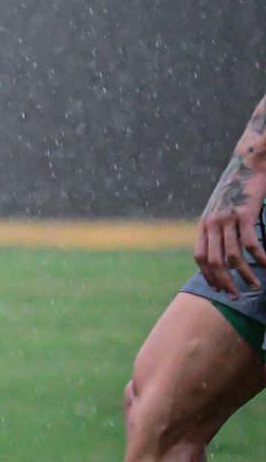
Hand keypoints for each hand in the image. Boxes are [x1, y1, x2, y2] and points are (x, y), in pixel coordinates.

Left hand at [195, 150, 265, 296]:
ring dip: (245, 275)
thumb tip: (223, 253)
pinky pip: (251, 243)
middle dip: (225, 282)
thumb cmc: (237, 190)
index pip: (200, 257)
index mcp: (204, 224)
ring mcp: (227, 219)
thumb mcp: (220, 210)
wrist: (248, 164)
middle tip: (236, 296)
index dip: (209, 275)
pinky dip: (260, 258)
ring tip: (256, 286)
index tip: (219, 289)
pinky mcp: (245, 214)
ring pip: (233, 256)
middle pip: (214, 262)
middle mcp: (212, 223)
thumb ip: (219, 229)